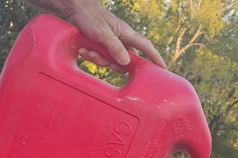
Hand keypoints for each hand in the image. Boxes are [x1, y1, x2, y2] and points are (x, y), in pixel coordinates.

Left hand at [30, 0, 164, 68]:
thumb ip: (115, 48)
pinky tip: (84, 49)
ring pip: (111, 62)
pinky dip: (92, 56)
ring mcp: (111, 44)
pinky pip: (101, 59)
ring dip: (98, 59)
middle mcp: (121, 40)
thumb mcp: (103, 33)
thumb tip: (126, 63)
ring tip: (87, 50)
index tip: (163, 68)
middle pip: (125, 62)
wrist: (74, 9)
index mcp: (126, 34)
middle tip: (101, 59)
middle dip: (112, 63)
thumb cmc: (90, 16)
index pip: (145, 47)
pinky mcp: (102, 47)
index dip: (155, 58)